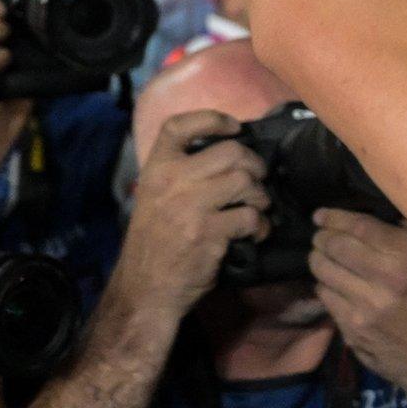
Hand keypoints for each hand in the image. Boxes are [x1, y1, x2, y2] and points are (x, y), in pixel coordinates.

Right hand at [119, 110, 268, 317]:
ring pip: (245, 181)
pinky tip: (255, 233)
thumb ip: (181, 174)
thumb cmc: (155, 242)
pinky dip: (260, 225)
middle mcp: (172, 181)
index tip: (234, 127)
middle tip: (258, 179)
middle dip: (254, 164)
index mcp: (156, 170)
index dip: (211, 119)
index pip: (178, 126)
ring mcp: (191, 206)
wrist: (146, 288)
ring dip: (260, 195)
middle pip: (230, 152)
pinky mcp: (209, 233)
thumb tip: (228, 155)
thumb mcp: (155, 198)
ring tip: (257, 208)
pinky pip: (250, 216)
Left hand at [308, 209, 406, 407]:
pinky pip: (325, 296)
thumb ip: (404, 233)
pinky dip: (324, 286)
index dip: (334, 218)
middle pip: (334, 246)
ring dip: (318, 261)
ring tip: (323, 259)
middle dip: (321, 239)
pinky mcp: (352, 329)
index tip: (320, 216)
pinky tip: (333, 285)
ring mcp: (366, 307)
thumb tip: (369, 214)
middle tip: (320, 238)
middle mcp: (386, 278)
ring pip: (323, 271)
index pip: (359, 227)